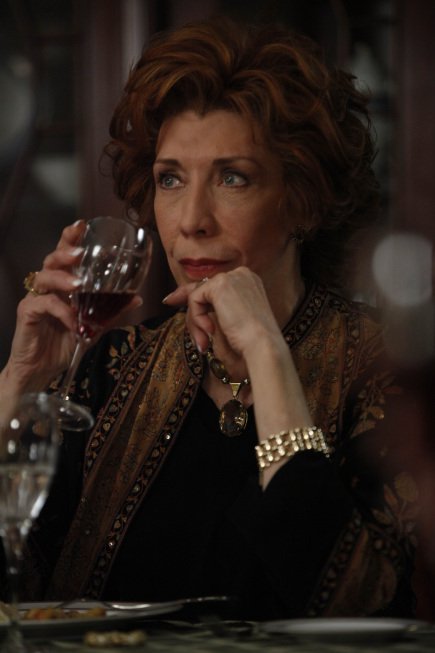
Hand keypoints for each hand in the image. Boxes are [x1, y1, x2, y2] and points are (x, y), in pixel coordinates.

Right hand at [2, 220, 141, 394]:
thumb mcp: (93, 327)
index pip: (65, 254)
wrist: (40, 371)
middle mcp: (47, 286)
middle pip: (52, 258)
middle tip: (81, 251)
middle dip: (66, 250)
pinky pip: (44, 305)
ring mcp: (35, 298)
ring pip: (44, 276)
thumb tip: (137, 298)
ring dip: (63, 278)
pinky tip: (73, 321)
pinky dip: (61, 311)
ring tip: (78, 285)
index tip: (83, 225)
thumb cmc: (63, 343)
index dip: (71, 237)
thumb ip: (111, 311)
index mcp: (63, 284)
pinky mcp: (27, 313)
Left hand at [163, 266, 283, 356]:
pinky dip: (196, 318)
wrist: (262, 346)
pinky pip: (194, 299)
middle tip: (187, 329)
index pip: (213, 285)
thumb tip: (182, 298)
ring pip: (197, 296)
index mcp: (248, 282)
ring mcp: (232, 277)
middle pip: (203, 290)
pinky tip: (210, 332)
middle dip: (191, 312)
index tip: (170, 300)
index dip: (191, 294)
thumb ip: (213, 307)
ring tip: (204, 343)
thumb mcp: (230, 320)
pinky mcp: (220, 284)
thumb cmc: (250, 341)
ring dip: (195, 323)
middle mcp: (241, 274)